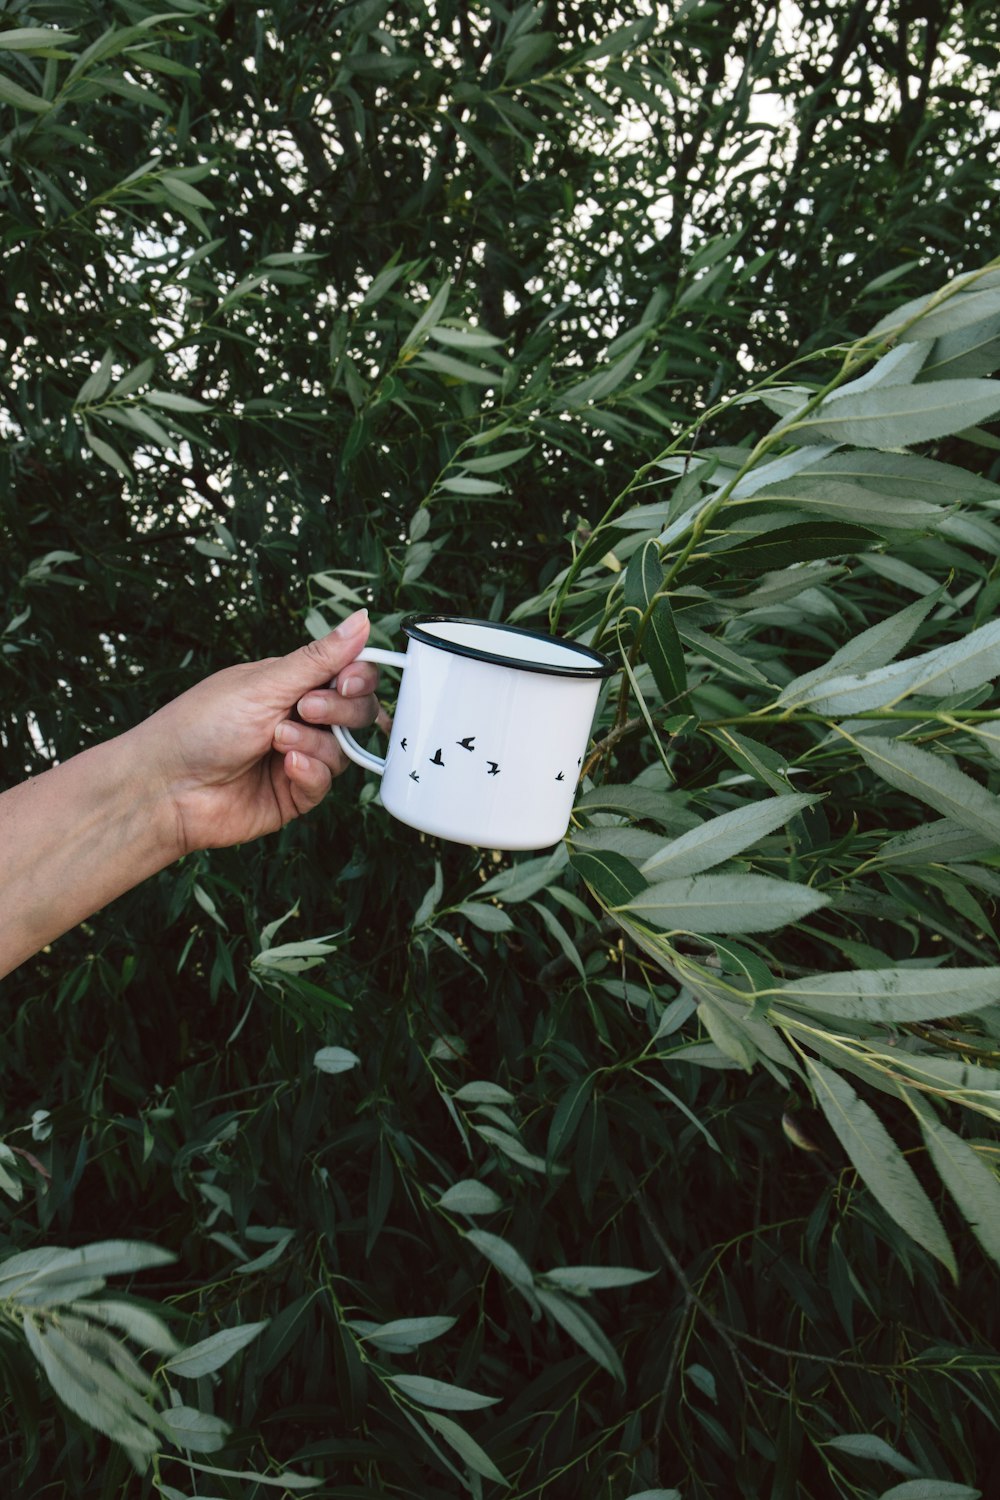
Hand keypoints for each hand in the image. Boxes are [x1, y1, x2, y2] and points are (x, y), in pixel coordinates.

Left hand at [136, 609, 386, 855]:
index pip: (347, 674)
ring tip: (278, 742)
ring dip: (315, 743)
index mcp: (288, 684)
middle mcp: (296, 719)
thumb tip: (361, 618)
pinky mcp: (294, 794)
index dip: (357, 677)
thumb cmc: (199, 726)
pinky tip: (287, 767)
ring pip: (343, 749)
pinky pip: (326, 783)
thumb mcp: (263, 684)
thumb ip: (319, 658)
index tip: (347, 681)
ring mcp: (297, 757)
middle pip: (355, 712)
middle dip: (339, 710)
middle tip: (306, 709)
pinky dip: (311, 773)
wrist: (165, 788)